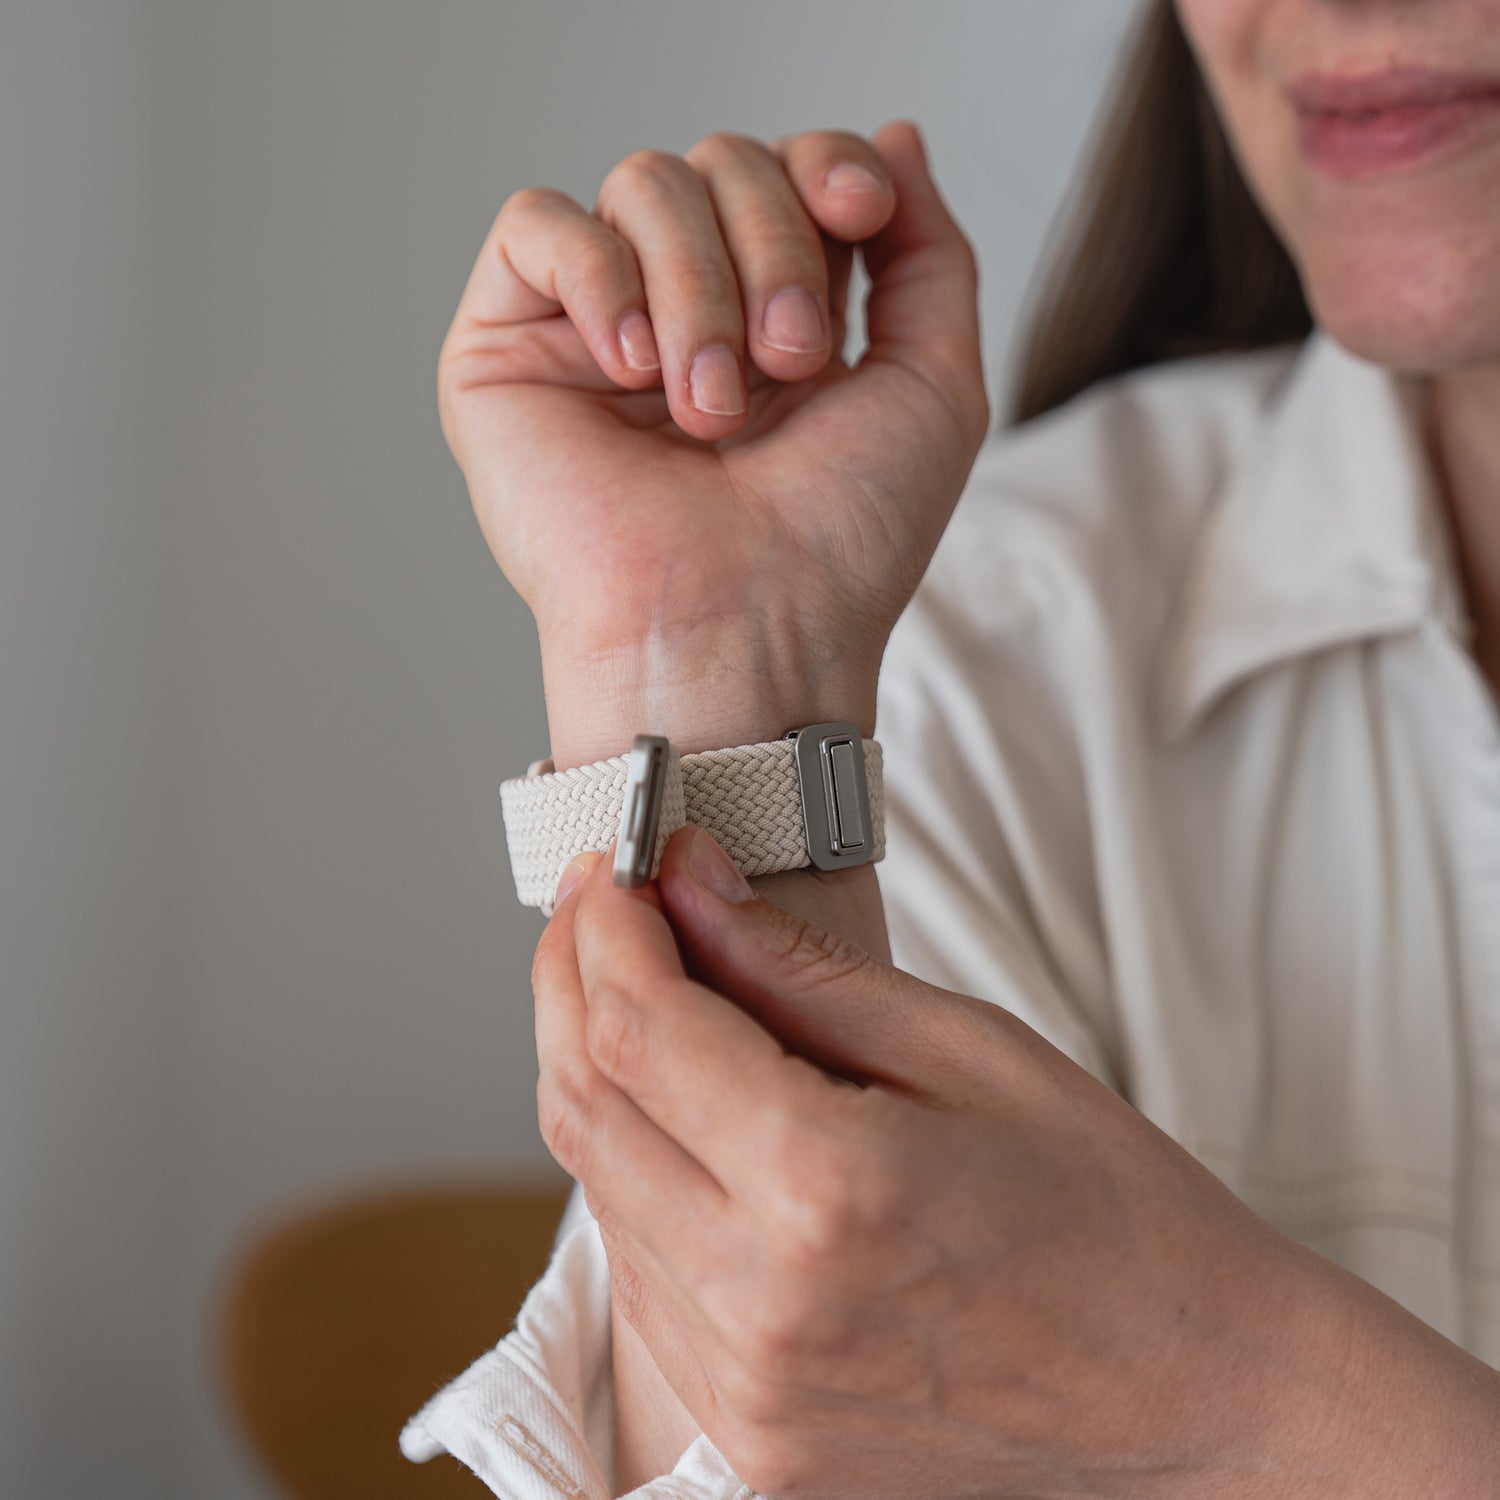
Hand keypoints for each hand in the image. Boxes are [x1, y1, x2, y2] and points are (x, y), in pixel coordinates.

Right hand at [438, 121, 986, 737]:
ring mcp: (594, 329)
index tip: (861, 215)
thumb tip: (893, 135)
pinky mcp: (507, 351)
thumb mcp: (932, 386)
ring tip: (710, 409)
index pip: (787, 170)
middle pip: (721, 162)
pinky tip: (632, 369)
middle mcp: (684, 311)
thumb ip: (928, 254)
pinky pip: (539, 224)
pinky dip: (601, 276)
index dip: (825, 166)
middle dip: (774, 247)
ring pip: (642, 184)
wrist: (745, 631)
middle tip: (787, 366)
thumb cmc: (838, 545)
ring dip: (699, 287)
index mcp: (772, 315)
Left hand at [533, 828, 1499, 1499]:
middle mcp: (764, 1307)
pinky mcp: (754, 1440)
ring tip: (641, 995)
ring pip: (600, 1195)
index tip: (615, 870)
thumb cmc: (1114, 1215)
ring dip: (599, 1079)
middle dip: (573, 988)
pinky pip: (644, 1283)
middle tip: (598, 911)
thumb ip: (798, 968)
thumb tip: (689, 883)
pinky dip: (638, 1179)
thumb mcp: (966, 1047)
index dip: (608, 931)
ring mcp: (750, 1393)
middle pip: (587, 1110)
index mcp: (828, 1191)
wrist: (1196, 1397)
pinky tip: (681, 1118)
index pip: (643, 1030)